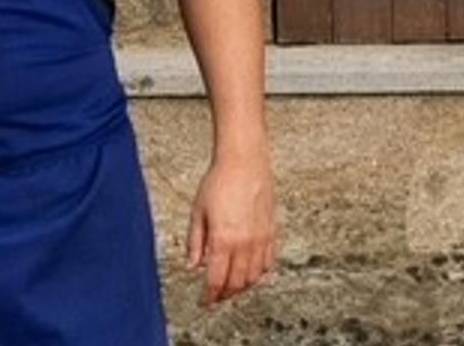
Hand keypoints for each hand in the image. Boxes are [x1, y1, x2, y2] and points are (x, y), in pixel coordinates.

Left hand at [186, 154, 277, 305]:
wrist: (245, 161)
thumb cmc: (220, 181)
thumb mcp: (198, 211)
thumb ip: (195, 241)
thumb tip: (192, 264)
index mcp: (223, 240)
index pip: (216, 280)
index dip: (210, 296)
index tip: (204, 302)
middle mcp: (245, 243)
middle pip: (236, 283)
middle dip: (225, 295)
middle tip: (215, 298)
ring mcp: (261, 239)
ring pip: (254, 277)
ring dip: (242, 288)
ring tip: (230, 289)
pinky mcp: (271, 233)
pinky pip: (268, 264)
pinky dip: (259, 275)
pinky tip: (251, 275)